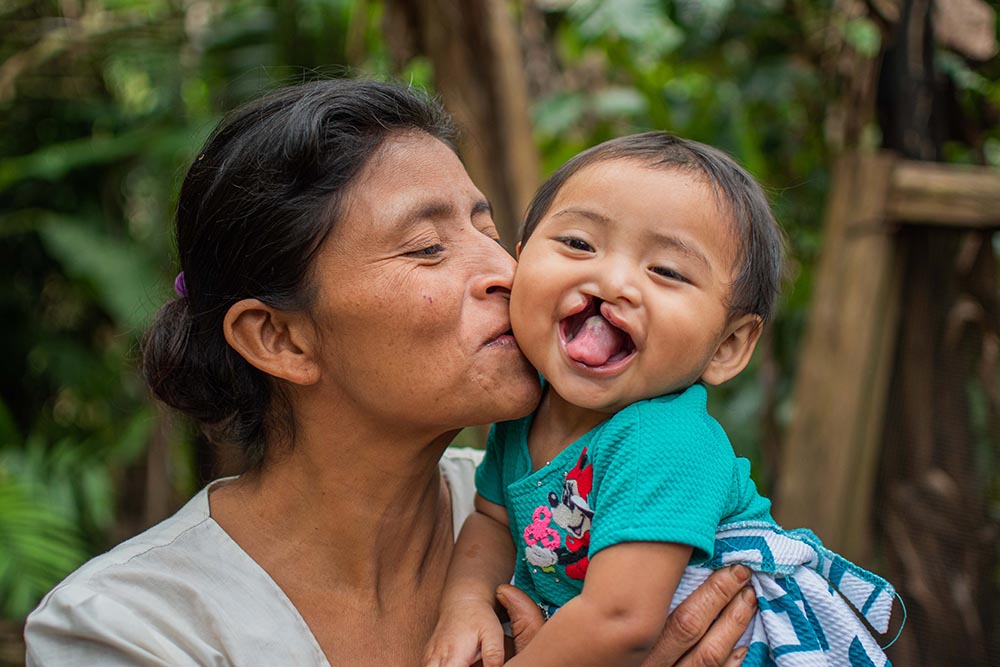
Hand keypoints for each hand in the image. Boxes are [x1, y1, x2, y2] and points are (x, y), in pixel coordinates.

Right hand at [424, 599, 505, 666]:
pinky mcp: (428, 656)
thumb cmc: (479, 616)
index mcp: (454, 656)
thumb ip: (494, 656)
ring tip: (463, 663)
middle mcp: (436, 658)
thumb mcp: (493, 634)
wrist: (462, 600)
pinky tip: (454, 663)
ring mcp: (429, 657)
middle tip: (469, 665)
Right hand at [496, 566, 755, 665]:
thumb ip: (526, 625)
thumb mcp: (536, 655)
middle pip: (697, 634)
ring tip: (750, 600)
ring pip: (708, 662)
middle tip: (747, 571)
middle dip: (726, 601)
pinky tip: (741, 645)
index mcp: (623, 654)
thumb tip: (505, 591)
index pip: (675, 621)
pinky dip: (729, 664)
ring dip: (734, 629)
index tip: (727, 564)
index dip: (709, 594)